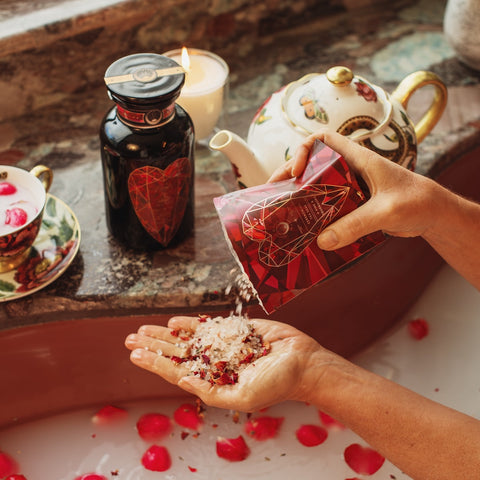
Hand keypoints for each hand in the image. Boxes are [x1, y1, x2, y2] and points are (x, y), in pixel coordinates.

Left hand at [125, 316, 334, 411]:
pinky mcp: (234, 329)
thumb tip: (183, 382)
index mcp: (213, 381)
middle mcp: (214, 363)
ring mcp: (222, 345)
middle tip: (129, 339)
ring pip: (187, 338)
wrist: (303, 361)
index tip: (135, 355)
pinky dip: (190, 324)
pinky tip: (173, 322)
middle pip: (176, 353)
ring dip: (165, 334)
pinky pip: (207, 325)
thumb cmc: (278, 383)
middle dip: (153, 346)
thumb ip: (212, 392)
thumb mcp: (243, 397)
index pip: (177, 372)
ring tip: (142, 330)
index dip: (155, 363)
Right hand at [269, 130, 441, 249]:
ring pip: (316, 187)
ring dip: (299, 197)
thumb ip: (356, 224)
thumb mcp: (386, 211)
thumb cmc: (417, 201)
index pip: (323, 140)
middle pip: (311, 165)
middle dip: (290, 176)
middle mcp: (349, 170)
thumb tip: (321, 240)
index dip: (304, 150)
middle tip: (273, 194)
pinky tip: (304, 228)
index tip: (297, 171)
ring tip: (281, 212)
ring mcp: (349, 188)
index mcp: (357, 159)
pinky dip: (313, 214)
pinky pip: (326, 206)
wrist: (434, 215)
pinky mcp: (352, 206)